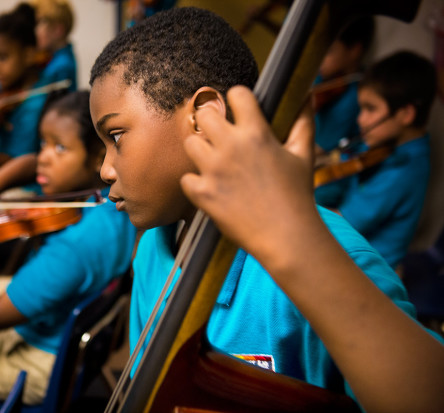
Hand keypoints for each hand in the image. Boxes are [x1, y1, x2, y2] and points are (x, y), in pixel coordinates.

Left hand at [180, 86, 316, 256]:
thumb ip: (303, 121)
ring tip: (213, 161)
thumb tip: (307, 95)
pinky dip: (194, 183)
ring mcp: (214, 170)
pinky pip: (185, 178)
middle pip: (204, 113)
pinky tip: (209, 188)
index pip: (237, 94)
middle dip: (211, 120)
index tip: (237, 109)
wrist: (286, 237)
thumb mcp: (304, 155)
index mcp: (256, 134)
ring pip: (190, 143)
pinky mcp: (202, 193)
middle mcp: (231, 147)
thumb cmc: (297, 196)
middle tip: (218, 134)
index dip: (237, 98)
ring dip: (200, 149)